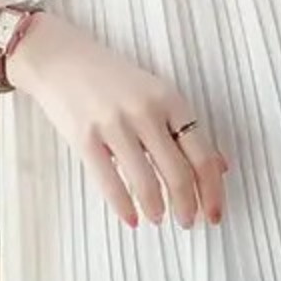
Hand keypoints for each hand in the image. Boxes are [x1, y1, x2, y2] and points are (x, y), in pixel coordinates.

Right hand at [7, 11, 230, 230]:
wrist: (61, 58)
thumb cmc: (111, 79)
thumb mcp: (157, 93)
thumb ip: (185, 128)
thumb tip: (219, 167)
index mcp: (170, 100)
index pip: (202, 155)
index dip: (212, 191)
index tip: (214, 214)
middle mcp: (146, 111)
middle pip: (178, 172)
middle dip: (187, 206)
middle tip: (187, 222)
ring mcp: (114, 124)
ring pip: (146, 181)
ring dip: (156, 208)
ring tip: (159, 218)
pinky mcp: (85, 137)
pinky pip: (109, 182)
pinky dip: (124, 207)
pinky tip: (131, 219)